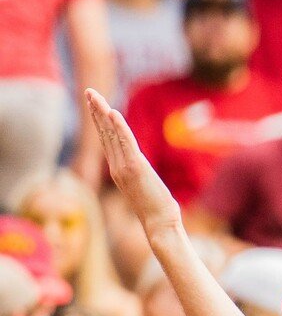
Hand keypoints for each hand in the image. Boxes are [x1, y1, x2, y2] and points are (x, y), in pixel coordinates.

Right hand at [84, 89, 182, 243]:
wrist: (159, 223)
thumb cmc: (157, 209)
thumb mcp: (145, 187)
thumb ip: (138, 175)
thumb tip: (139, 169)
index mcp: (118, 169)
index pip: (107, 140)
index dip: (101, 121)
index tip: (96, 104)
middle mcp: (117, 166)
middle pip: (104, 133)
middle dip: (97, 111)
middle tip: (90, 92)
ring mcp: (124, 166)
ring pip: (111, 134)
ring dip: (102, 113)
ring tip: (95, 96)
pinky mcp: (135, 167)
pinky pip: (125, 143)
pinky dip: (118, 127)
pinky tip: (112, 113)